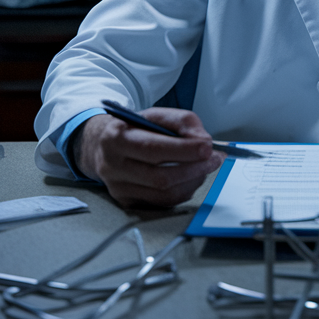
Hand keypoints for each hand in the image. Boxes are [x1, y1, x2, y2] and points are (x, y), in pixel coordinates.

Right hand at [74, 108, 223, 207]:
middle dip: (194, 168)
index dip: (184, 150)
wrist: (104, 146)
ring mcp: (118, 187)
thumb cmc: (135, 129)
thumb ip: (182, 122)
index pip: (153, 148)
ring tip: (204, 167)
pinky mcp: (126, 201)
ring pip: (164, 194)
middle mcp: (113, 165)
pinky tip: (190, 178)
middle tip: (214, 159)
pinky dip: (183, 191)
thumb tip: (204, 141)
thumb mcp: (155, 115)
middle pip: (160, 176)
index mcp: (117, 138)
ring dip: (193, 181)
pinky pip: (163, 203)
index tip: (208, 147)